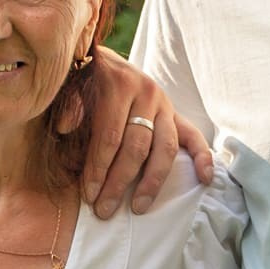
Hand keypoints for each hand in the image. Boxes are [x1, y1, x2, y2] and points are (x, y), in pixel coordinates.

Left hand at [70, 46, 213, 217]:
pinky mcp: (175, 113)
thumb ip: (68, 103)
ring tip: (139, 206)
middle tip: (105, 210)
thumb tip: (65, 126)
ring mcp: (164, 104)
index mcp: (118, 84)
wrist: (103, 58)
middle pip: (136, 147)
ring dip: (152, 181)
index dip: (98, 168)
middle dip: (119, 182)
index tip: (89, 194)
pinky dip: (202, 158)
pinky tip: (204, 179)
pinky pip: (194, 137)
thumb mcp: (70, 84)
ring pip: (164, 148)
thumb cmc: (83, 78)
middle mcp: (146, 93)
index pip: (110, 136)